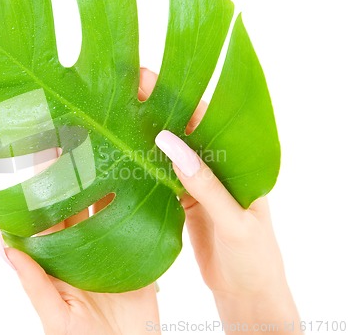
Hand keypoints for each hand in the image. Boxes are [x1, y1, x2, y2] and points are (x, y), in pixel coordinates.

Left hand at [0, 69, 173, 334]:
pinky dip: (141, 202)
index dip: (41, 186)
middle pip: (77, 204)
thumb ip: (32, 279)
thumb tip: (0, 239)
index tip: (35, 153)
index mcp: (58, 258)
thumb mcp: (54, 314)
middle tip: (75, 136)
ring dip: (108, 180)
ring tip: (109, 145)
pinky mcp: (140, 256)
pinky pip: (139, 224)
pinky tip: (141, 177)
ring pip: (107, 207)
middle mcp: (83, 247)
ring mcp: (112, 249)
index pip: (46, 215)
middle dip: (75, 173)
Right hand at [139, 65, 300, 334]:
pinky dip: (143, 167)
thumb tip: (168, 142)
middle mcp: (217, 168)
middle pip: (185, 132)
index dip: (182, 98)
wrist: (247, 294)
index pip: (209, 121)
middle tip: (125, 90)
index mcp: (239, 164)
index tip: (150, 79)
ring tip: (118, 116)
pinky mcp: (183, 202)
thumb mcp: (234, 219)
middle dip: (158, 111)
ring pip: (169, 154)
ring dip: (147, 137)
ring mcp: (198, 184)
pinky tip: (123, 156)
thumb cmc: (254, 257)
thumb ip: (204, 183)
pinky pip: (161, 179)